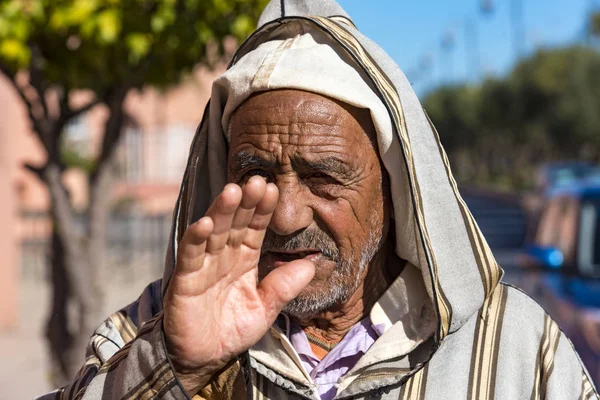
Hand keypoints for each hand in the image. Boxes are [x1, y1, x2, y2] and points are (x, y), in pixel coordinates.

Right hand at [163, 176, 314, 394]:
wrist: (202, 358)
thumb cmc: (232, 330)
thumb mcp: (265, 309)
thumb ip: (284, 287)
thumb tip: (311, 264)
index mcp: (244, 260)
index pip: (255, 229)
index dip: (263, 210)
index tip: (274, 188)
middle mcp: (224, 257)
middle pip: (235, 223)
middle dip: (245, 202)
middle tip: (257, 180)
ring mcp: (203, 265)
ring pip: (214, 232)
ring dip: (222, 211)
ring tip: (233, 191)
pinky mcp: (185, 280)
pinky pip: (191, 255)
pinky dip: (196, 238)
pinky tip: (205, 223)